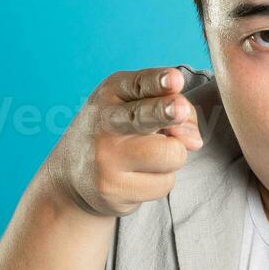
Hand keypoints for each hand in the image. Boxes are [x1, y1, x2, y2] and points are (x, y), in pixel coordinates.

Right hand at [44, 66, 203, 218]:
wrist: (74, 176)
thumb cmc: (118, 134)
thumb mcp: (135, 107)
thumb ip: (170, 109)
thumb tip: (194, 140)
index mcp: (113, 92)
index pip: (140, 83)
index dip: (159, 81)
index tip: (174, 80)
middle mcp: (106, 122)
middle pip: (146, 116)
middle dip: (167, 112)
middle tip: (181, 109)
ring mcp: (107, 157)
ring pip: (171, 155)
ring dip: (173, 158)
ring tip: (149, 158)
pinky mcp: (113, 189)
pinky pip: (164, 184)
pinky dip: (161, 181)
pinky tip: (139, 177)